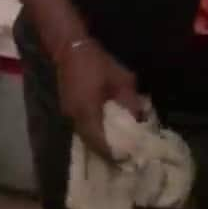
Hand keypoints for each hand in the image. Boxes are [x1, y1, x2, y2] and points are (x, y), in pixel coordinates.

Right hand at [55, 38, 144, 161]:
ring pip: (84, 135)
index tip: (128, 161)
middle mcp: (74, 116)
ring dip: (98, 143)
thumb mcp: (122, 80)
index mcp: (87, 112)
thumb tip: (140, 119)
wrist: (69, 47)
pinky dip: (93, 132)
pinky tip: (105, 131)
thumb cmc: (96, 63)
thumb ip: (131, 102)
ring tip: (116, 147)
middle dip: (106, 152)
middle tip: (124, 158)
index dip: (113, 154)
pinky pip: (81, 126)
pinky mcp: (67, 107)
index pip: (99, 142)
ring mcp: (68, 112)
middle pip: (90, 143)